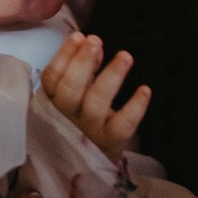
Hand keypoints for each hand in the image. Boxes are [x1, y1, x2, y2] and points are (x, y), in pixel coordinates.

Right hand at [42, 31, 150, 160]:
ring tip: (125, 56)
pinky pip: (122, 126)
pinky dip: (135, 108)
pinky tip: (145, 89)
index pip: (52, 78)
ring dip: (111, 76)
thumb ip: (80, 68)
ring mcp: (89, 131)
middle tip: (95, 40)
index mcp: (53, 102)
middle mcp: (67, 117)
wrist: (90, 161)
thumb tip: (90, 42)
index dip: (64, 56)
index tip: (78, 36)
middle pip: (70, 90)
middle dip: (82, 62)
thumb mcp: (72, 92)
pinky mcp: (111, 143)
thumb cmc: (79, 116)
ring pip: (96, 104)